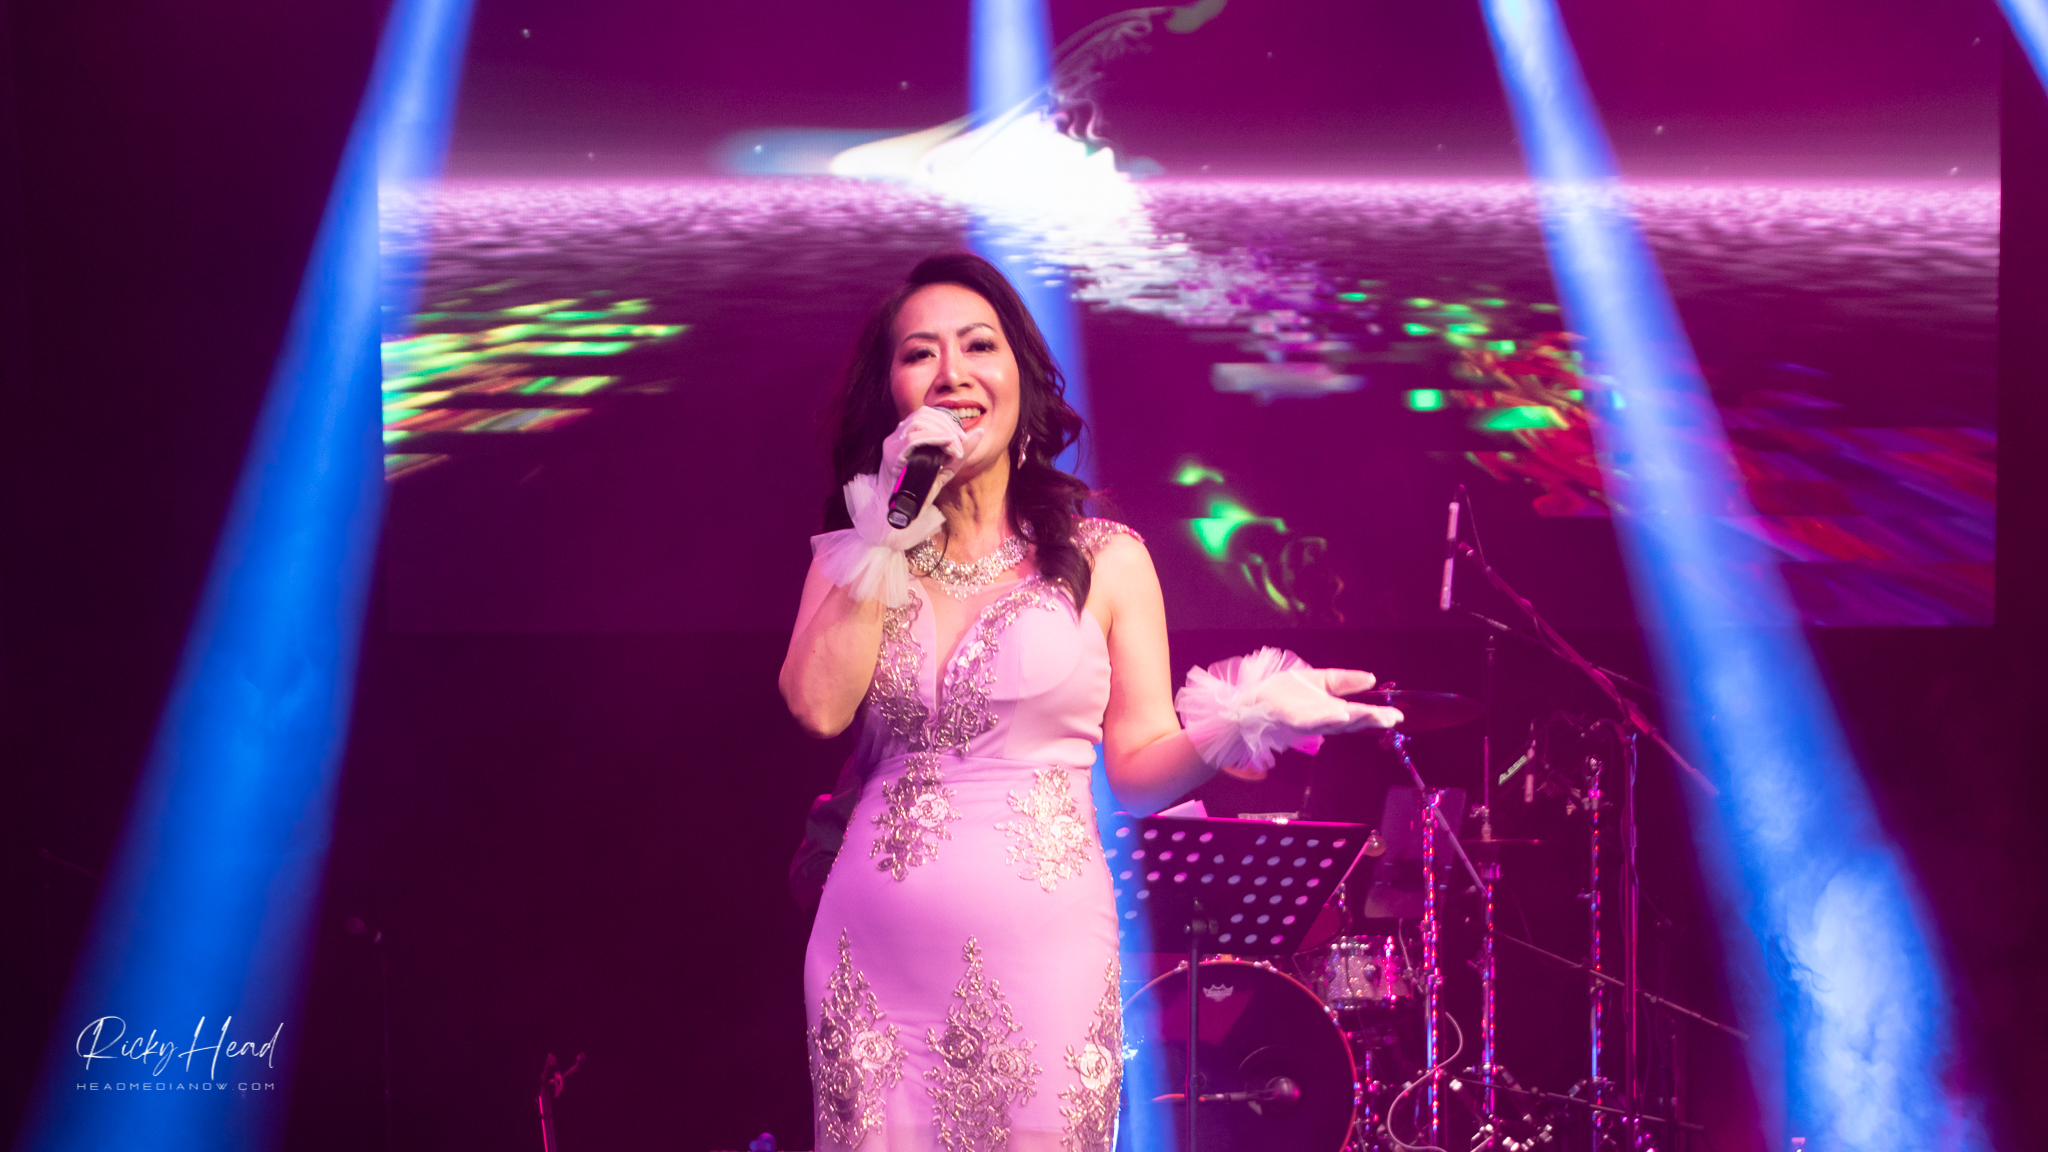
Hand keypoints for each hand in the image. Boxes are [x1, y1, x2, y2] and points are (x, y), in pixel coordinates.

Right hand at [879, 406, 986, 492]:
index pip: (927, 414)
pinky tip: (947, 445)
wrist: (904, 510)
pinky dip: (933, 438)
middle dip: (947, 425)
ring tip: (954, 448)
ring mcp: (893, 443)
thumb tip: (980, 431)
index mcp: (908, 434)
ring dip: (942, 431)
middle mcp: (898, 435)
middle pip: (924, 414)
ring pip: (919, 422)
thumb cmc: (923, 489)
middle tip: (962, 442)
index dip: (947, 420)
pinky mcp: (892, 454)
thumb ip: (962, 450)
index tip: (962, 437)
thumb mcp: (947, 467)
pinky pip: (913, 438)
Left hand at [1249, 668, 1403, 734]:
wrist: (1257, 696)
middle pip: (1353, 721)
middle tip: (1393, 718)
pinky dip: (1328, 718)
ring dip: (1355, 719)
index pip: (1360, 714)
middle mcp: (1325, 720)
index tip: (1397, 714)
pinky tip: (1342, 713)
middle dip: (1373, 719)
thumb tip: (1372, 679)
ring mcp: (1311, 722)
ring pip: (1337, 722)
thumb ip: (1345, 681)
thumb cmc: (1288, 691)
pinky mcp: (1295, 721)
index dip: (1378, 715)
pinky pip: (1314, 721)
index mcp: (1333, 711)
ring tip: (1372, 714)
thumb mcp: (1322, 680)